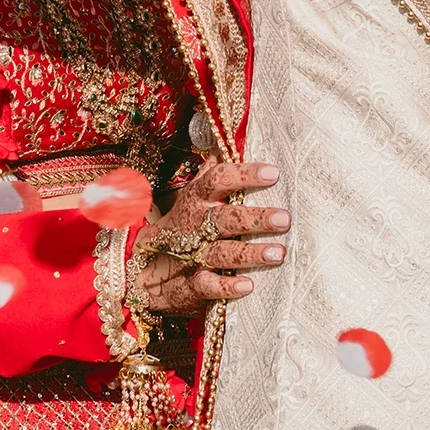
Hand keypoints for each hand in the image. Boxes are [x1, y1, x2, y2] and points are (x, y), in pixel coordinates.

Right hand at [132, 162, 287, 315]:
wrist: (146, 267)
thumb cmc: (183, 225)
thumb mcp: (192, 196)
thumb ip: (211, 173)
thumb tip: (228, 143)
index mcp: (196, 199)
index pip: (218, 180)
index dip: (244, 174)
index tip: (272, 173)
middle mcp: (195, 225)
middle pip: (226, 218)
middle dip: (256, 219)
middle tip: (284, 219)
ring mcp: (192, 255)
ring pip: (222, 252)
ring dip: (250, 253)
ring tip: (278, 253)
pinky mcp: (191, 284)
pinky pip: (208, 285)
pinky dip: (227, 286)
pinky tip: (247, 285)